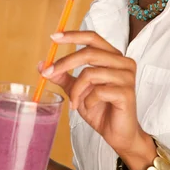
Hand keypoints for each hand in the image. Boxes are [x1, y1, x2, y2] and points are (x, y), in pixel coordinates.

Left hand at [39, 31, 151, 161]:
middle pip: (89, 53)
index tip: (53, 37)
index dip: (73, 35)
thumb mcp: (77, 89)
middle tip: (47, 73)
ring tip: (74, 102)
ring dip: (76, 90)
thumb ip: (63, 76)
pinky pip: (98, 91)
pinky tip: (90, 107)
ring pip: (91, 73)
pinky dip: (88, 101)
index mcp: (113, 56)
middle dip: (65, 63)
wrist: (118, 134)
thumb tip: (42, 64)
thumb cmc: (100, 109)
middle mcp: (123, 62)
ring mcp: (126, 77)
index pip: (92, 37)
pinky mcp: (126, 93)